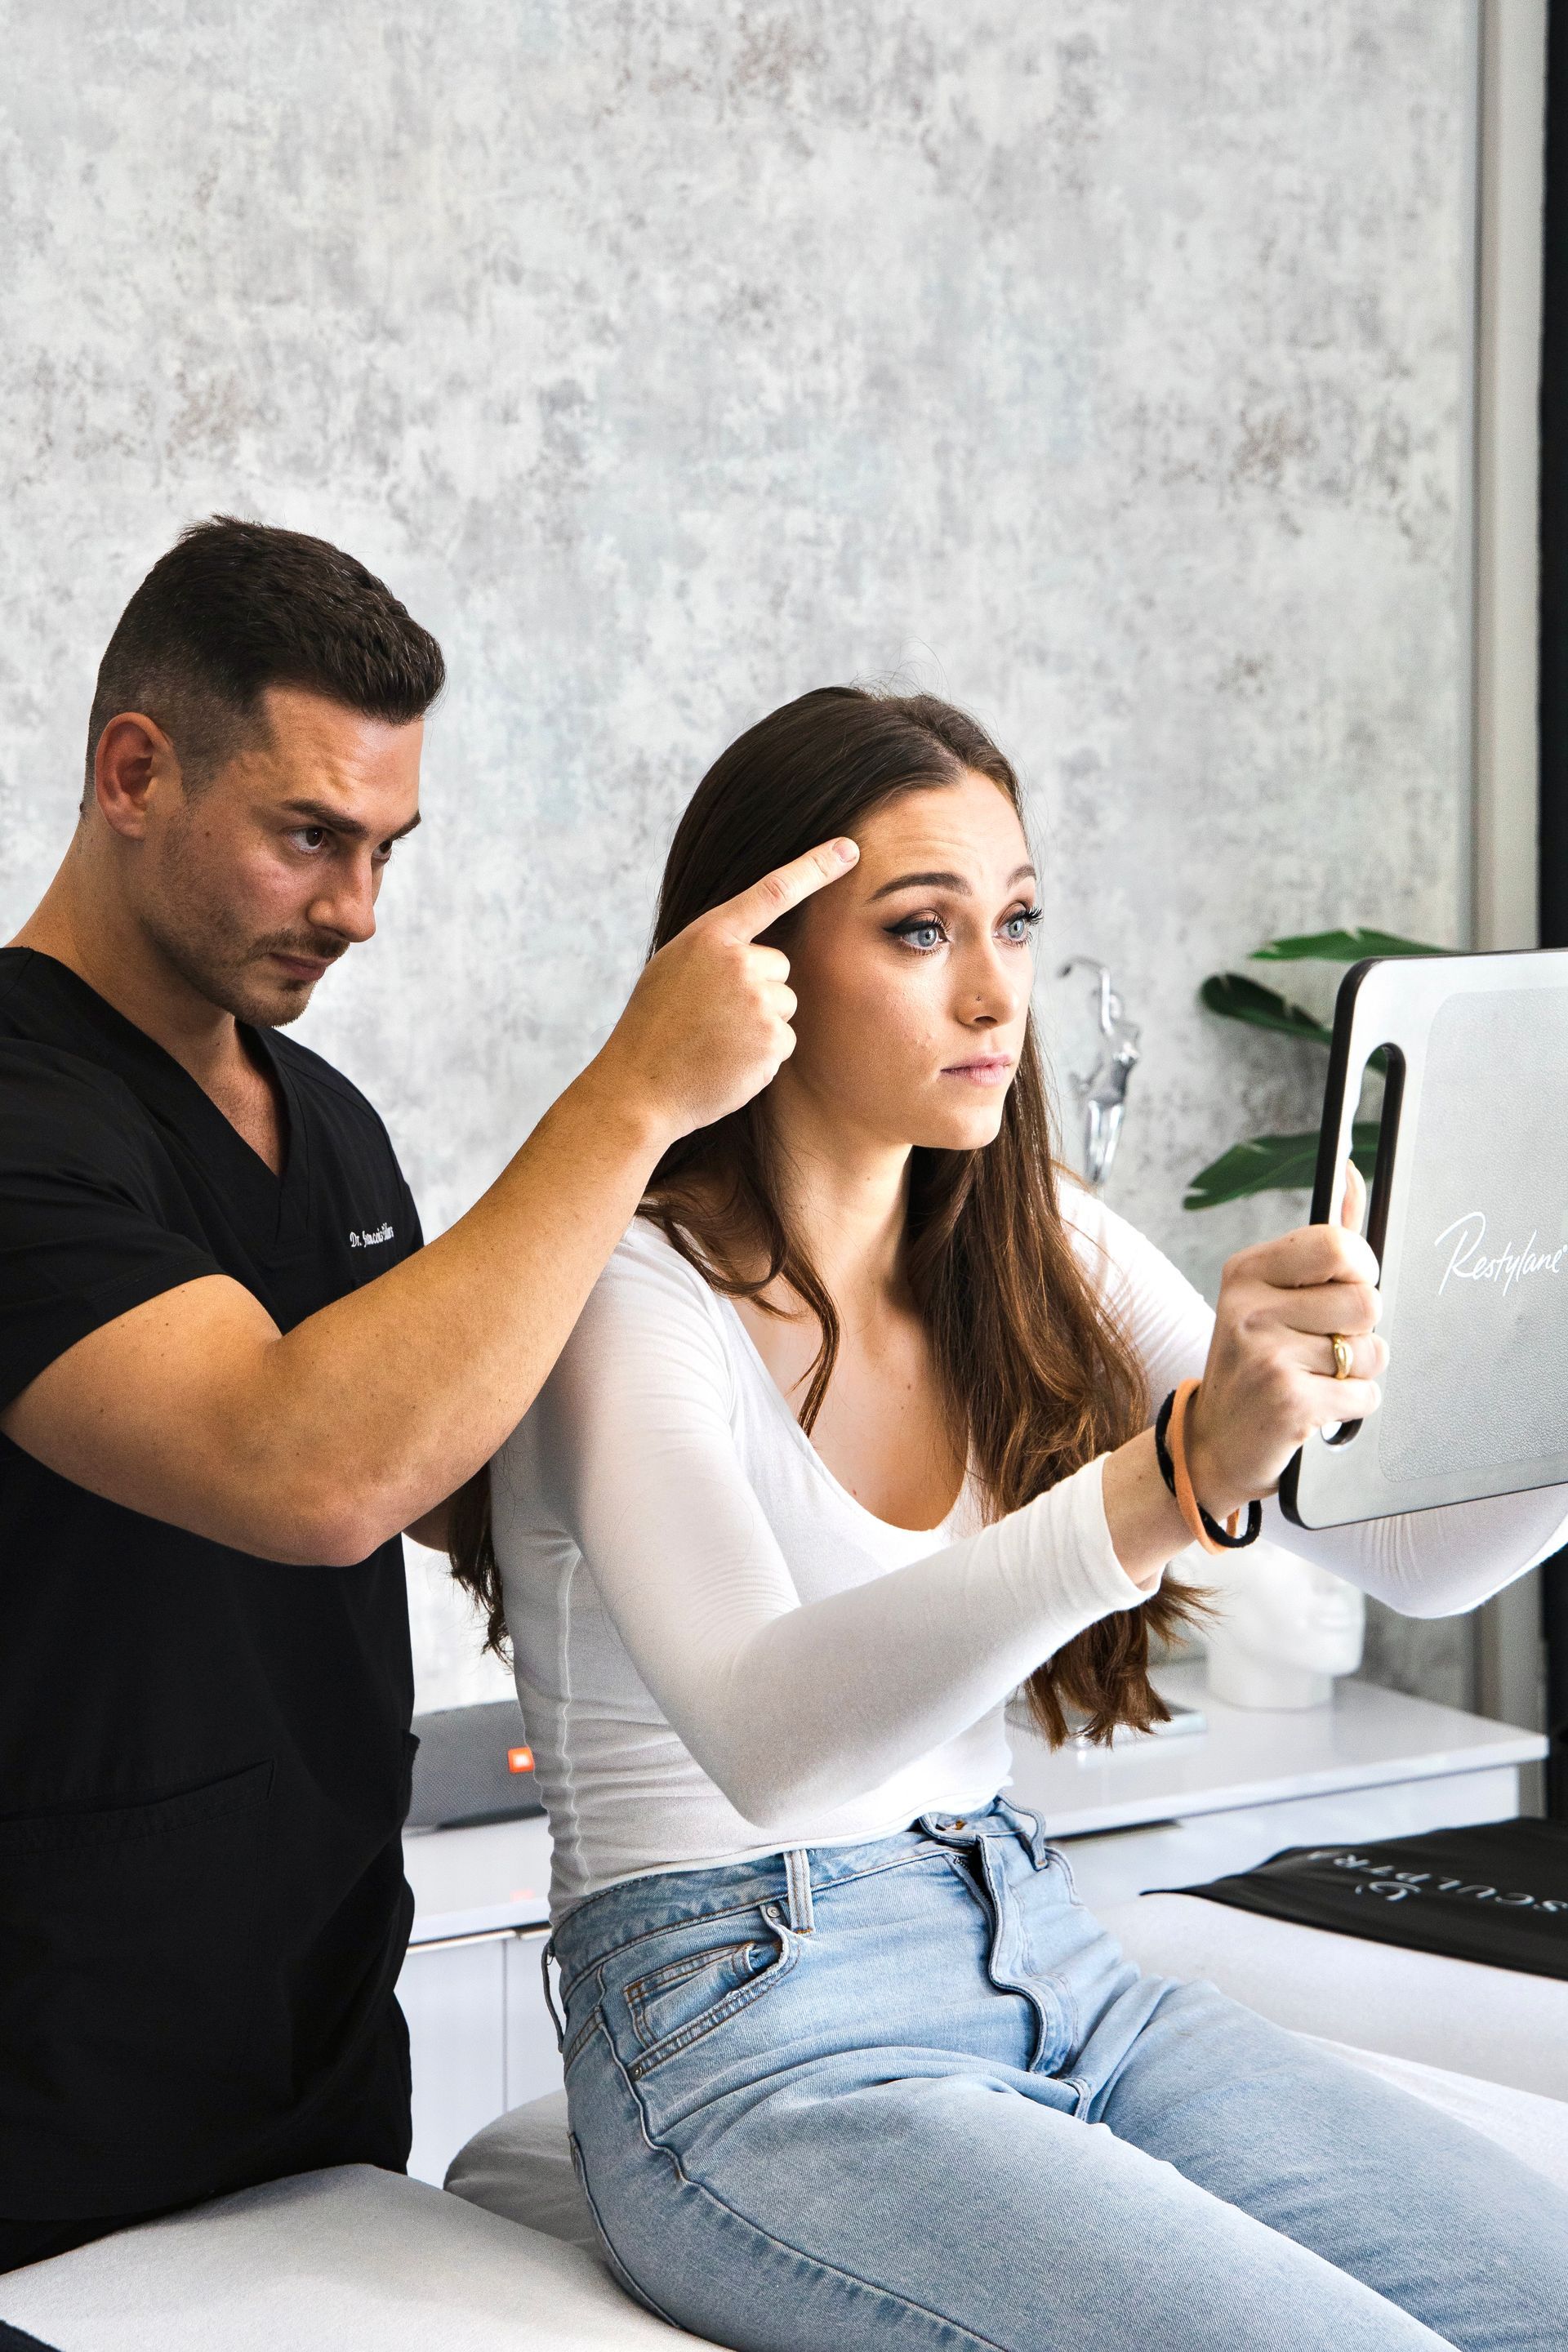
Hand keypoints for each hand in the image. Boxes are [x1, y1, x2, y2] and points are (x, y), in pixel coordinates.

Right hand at [592, 838, 859, 1145]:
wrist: (640, 1087)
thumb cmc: (654, 1028)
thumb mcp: (675, 968)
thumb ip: (718, 950)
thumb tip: (766, 951)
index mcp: (709, 936)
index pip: (771, 891)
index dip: (814, 866)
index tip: (850, 848)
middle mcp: (738, 962)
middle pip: (780, 966)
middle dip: (757, 990)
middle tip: (712, 1017)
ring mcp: (757, 1002)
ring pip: (785, 1005)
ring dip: (761, 1024)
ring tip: (716, 1041)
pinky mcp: (771, 1041)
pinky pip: (784, 1041)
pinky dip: (761, 1056)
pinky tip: (726, 1063)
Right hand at [1185, 1159, 1386, 1520]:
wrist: (1213, 1442)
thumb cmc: (1255, 1361)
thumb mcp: (1272, 1294)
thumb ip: (1321, 1240)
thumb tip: (1353, 1172)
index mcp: (1246, 1272)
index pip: (1338, 1245)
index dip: (1360, 1269)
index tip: (1343, 1287)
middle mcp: (1248, 1308)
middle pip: (1366, 1300)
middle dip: (1360, 1327)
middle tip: (1323, 1343)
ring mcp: (1265, 1356)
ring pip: (1372, 1349)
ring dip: (1357, 1371)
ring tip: (1316, 1376)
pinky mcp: (1288, 1403)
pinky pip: (1366, 1393)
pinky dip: (1352, 1406)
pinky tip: (1315, 1406)